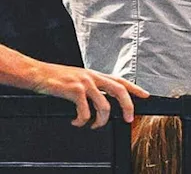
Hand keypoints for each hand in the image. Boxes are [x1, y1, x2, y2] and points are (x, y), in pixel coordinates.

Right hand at [29, 61, 148, 127]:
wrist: (36, 73)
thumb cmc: (54, 78)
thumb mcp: (77, 78)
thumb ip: (90, 86)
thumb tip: (101, 100)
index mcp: (95, 74)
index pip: (120, 80)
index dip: (135, 88)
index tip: (146, 95)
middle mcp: (93, 77)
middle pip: (119, 91)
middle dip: (128, 106)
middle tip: (128, 119)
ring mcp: (84, 83)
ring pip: (104, 105)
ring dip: (101, 120)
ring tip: (94, 126)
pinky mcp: (74, 90)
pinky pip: (85, 112)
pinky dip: (82, 121)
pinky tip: (76, 122)